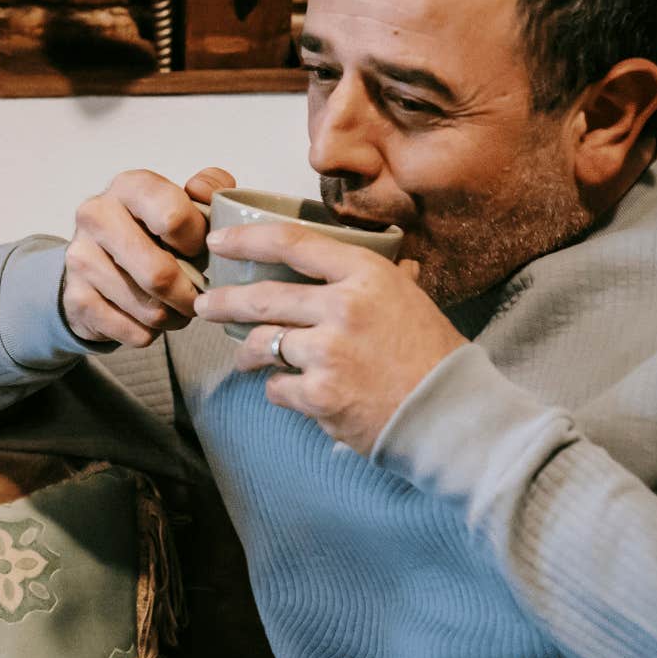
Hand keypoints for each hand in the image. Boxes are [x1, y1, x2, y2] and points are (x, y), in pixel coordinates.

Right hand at [63, 166, 236, 346]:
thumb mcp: (184, 202)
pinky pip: (133, 333)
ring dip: (173, 317)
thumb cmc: (152, 231)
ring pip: (150, 310)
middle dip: (189, 295)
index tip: (199, 251)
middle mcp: (96, 216)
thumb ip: (210, 188)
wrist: (97, 261)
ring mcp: (80, 258)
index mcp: (129, 186)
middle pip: (159, 274)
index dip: (199, 243)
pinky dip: (150, 333)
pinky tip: (146, 319)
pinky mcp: (75, 298)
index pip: (174, 218)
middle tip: (196, 297)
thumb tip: (203, 192)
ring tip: (174, 308)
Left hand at [195, 222, 466, 454]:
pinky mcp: (320, 395)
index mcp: (366, 275)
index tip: (218, 243)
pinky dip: (279, 389)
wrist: (452, 416)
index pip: (293, 244)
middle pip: (262, 297)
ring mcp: (329, 352)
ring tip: (244, 357)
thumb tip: (332, 258)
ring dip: (247, 352)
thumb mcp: (407, 298)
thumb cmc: (433, 356)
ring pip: (261, 343)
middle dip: (223, 301)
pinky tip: (294, 391)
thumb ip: (366, 280)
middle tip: (204, 305)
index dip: (247, 241)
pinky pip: (277, 386)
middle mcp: (343, 307)